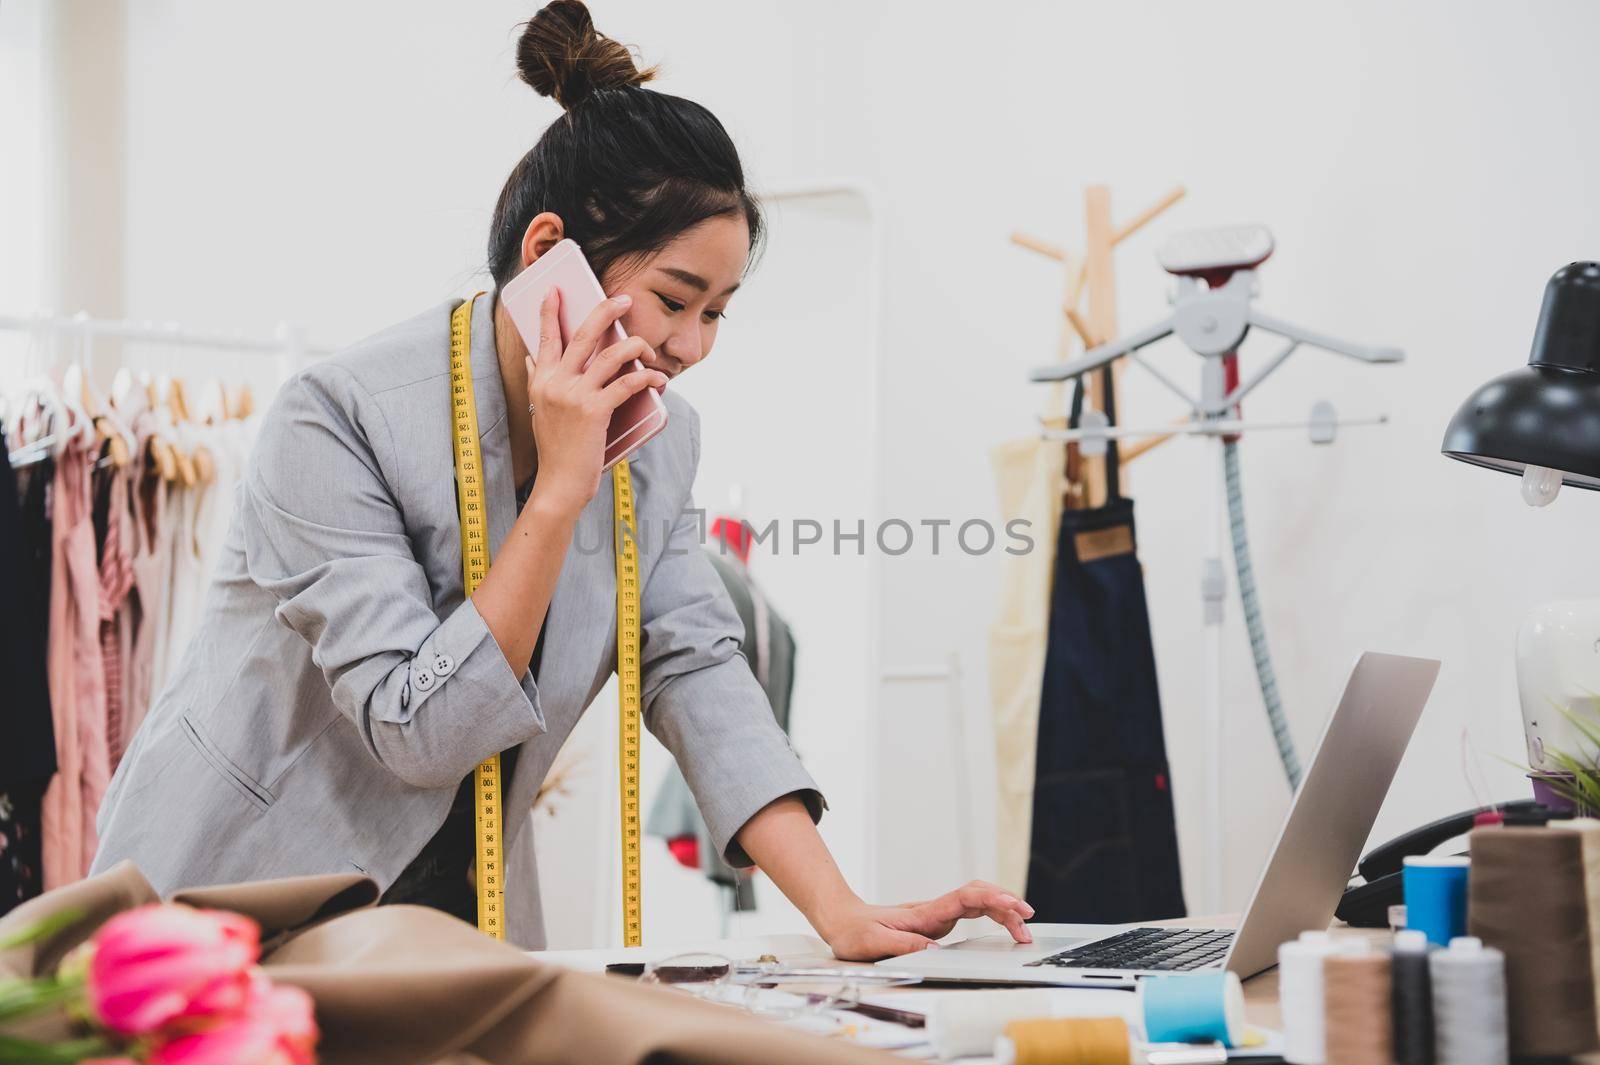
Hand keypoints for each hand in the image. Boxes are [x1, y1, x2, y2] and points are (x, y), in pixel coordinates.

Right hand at [525, 287, 666, 513]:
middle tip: (622, 299)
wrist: (559, 483)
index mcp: (542, 380)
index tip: (555, 290)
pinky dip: (645, 377)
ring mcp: (574, 395)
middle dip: (604, 312)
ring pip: (610, 356)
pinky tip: (657, 379)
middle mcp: (555, 382)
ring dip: (635, 347)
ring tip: (649, 349)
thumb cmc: (555, 448)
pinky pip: (626, 384)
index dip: (550, 312)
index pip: (546, 337)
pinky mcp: (594, 411)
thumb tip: (531, 357)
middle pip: (583, 335)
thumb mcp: (539, 409)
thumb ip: (536, 380)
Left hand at [817, 881, 1035, 961]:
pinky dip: (991, 914)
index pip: (964, 899)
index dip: (991, 899)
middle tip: (1028, 922)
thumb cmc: (854, 932)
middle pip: (978, 897)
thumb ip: (902, 944)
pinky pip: (970, 912)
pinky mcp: (936, 921)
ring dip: (1003, 910)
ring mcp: (937, 914)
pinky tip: (1004, 922)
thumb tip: (934, 950)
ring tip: (1024, 928)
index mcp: (923, 914)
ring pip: (977, 903)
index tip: (1011, 905)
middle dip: (1006, 905)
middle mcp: (934, 911)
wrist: (842, 919)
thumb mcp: (872, 942)